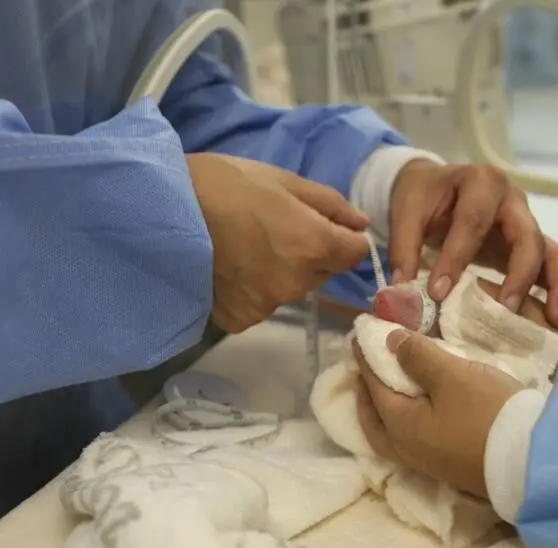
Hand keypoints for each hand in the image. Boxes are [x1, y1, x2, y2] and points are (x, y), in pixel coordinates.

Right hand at [187, 153, 368, 332]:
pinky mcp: (240, 319)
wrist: (156, 212)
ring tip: (245, 246)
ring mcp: (267, 305)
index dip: (344, 237)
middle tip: (273, 228)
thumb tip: (361, 224)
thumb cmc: (221, 184)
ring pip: (292, 287)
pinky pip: (261, 304)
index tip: (323, 224)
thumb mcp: (281, 179)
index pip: (356, 253)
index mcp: (313, 244)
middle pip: (324, 271)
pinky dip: (252, 289)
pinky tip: (229, 267)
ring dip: (282, 271)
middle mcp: (296, 282)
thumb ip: (329, 204)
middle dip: (312, 252)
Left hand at [353, 330, 522, 497]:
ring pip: (394, 434)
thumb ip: (418, 357)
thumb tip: (390, 342)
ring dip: (386, 410)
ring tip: (391, 387)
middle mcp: (407, 449)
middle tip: (365, 370)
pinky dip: (408, 419)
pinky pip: (415, 439)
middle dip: (366, 395)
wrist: (532, 461)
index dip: (364, 358)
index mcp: (399, 426)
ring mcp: (430, 462)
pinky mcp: (451, 466)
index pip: (373, 386)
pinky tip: (422, 408)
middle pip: (374, 421)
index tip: (357, 336)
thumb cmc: (487, 412)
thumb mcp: (452, 376)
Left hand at [389, 160, 557, 326]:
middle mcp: (513, 201)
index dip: (457, 256)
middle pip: (528, 236)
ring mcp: (528, 223)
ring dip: (556, 286)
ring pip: (552, 252)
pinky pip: (555, 266)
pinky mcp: (532, 246)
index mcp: (481, 183)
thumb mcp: (407, 211)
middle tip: (507, 309)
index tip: (439, 293)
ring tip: (554, 320)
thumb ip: (403, 247)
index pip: (473, 221)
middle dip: (520, 274)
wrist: (436, 186)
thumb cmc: (423, 197)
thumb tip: (402, 290)